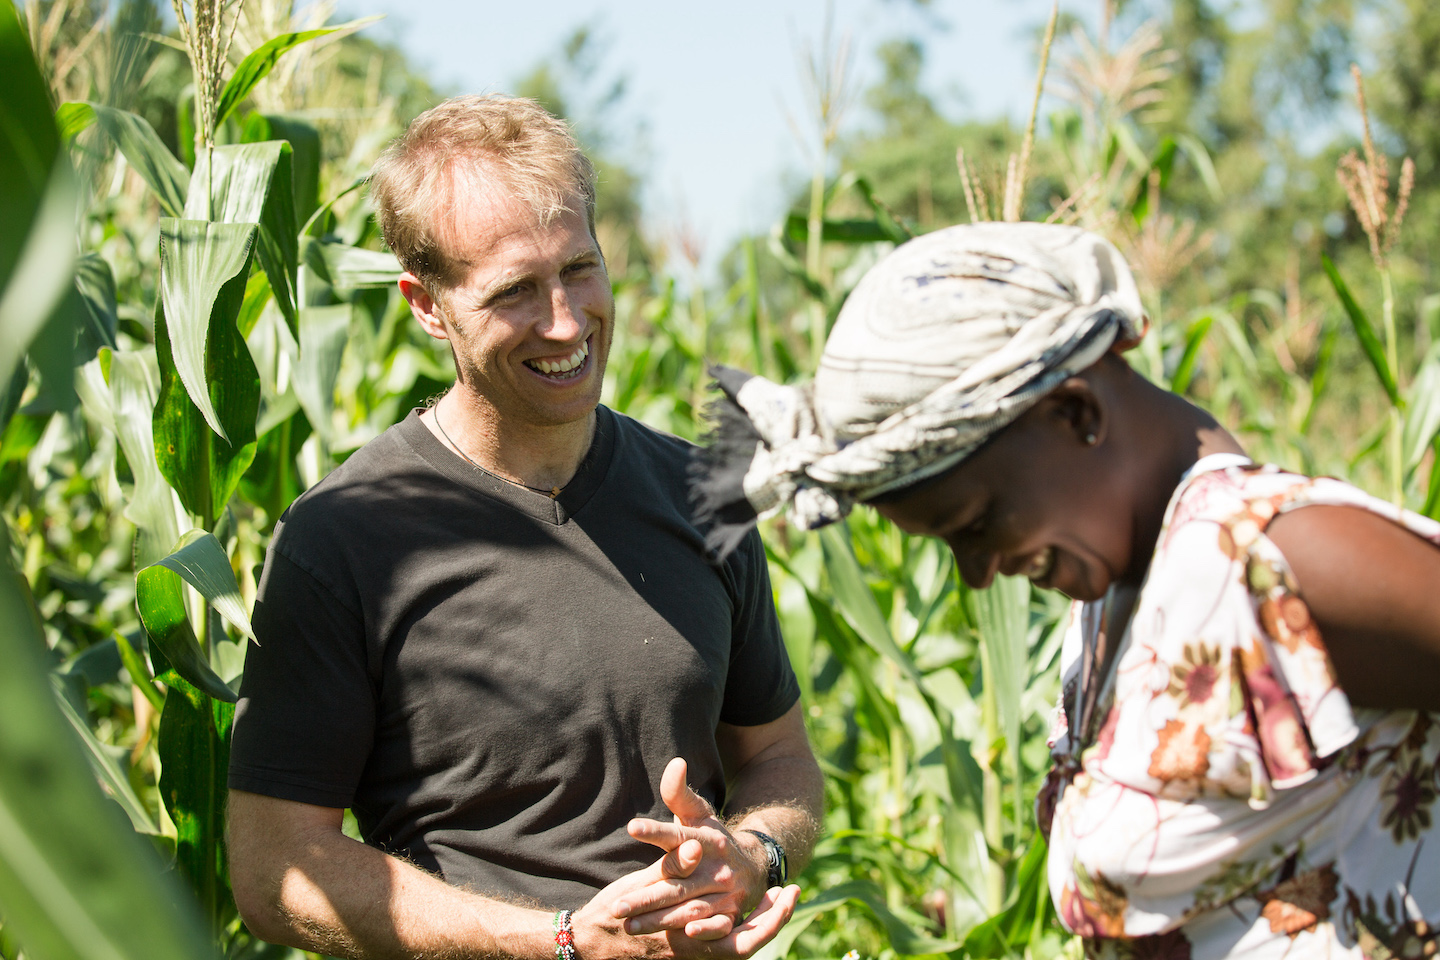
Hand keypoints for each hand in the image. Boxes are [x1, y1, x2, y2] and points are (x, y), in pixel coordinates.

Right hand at [572, 856, 798, 959]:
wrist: (588, 943)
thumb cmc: (613, 914)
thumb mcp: (642, 886)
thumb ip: (673, 866)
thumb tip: (699, 846)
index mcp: (687, 935)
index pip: (746, 936)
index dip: (773, 917)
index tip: (788, 891)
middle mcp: (692, 951)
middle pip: (748, 945)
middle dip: (773, 919)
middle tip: (791, 893)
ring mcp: (688, 956)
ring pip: (737, 948)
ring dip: (760, 923)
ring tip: (777, 897)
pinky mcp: (683, 954)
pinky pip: (720, 946)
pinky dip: (737, 928)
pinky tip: (743, 908)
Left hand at [614, 758, 771, 938]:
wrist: (752, 867)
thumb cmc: (711, 838)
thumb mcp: (699, 815)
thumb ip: (681, 794)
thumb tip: (675, 763)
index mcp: (707, 840)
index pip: (678, 836)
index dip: (657, 831)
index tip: (632, 827)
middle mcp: (717, 868)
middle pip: (677, 883)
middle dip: (646, 896)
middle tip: (614, 905)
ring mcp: (725, 894)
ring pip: (689, 909)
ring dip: (658, 919)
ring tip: (627, 924)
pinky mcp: (731, 916)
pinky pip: (717, 928)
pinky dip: (702, 933)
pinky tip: (677, 937)